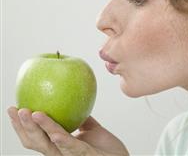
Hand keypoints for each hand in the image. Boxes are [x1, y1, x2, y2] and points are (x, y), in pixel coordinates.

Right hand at [7, 106, 128, 155]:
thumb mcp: (92, 130)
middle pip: (35, 142)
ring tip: (30, 112)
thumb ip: (82, 120)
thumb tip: (75, 103)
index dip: (22, 125)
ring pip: (49, 145)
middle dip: (22, 126)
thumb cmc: (107, 149)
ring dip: (37, 129)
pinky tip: (55, 133)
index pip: (36, 137)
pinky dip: (62, 140)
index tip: (15, 108)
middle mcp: (61, 153)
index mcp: (60, 147)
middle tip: (15, 109)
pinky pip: (71, 148)